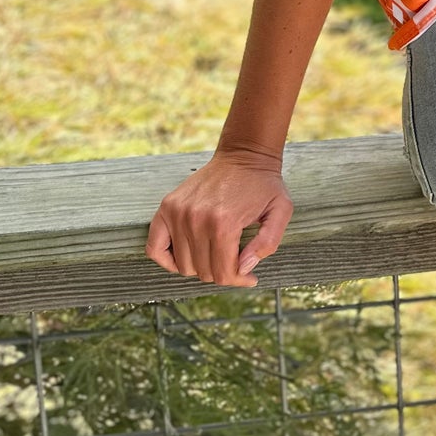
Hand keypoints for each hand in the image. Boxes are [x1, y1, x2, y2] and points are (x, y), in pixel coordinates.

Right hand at [146, 145, 294, 287]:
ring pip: (183, 265)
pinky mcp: (166, 207)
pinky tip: (186, 257)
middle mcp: (196, 219)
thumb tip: (243, 269)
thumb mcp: (281, 211)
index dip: (238, 280)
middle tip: (236, 264)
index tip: (249, 276)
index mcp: (224, 223)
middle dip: (222, 274)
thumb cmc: (263, 185)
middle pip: (203, 271)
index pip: (222, 273)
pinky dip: (167, 260)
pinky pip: (154, 248)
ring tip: (217, 256)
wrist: (243, 155)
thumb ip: (267, 243)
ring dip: (200, 267)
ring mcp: (178, 212)